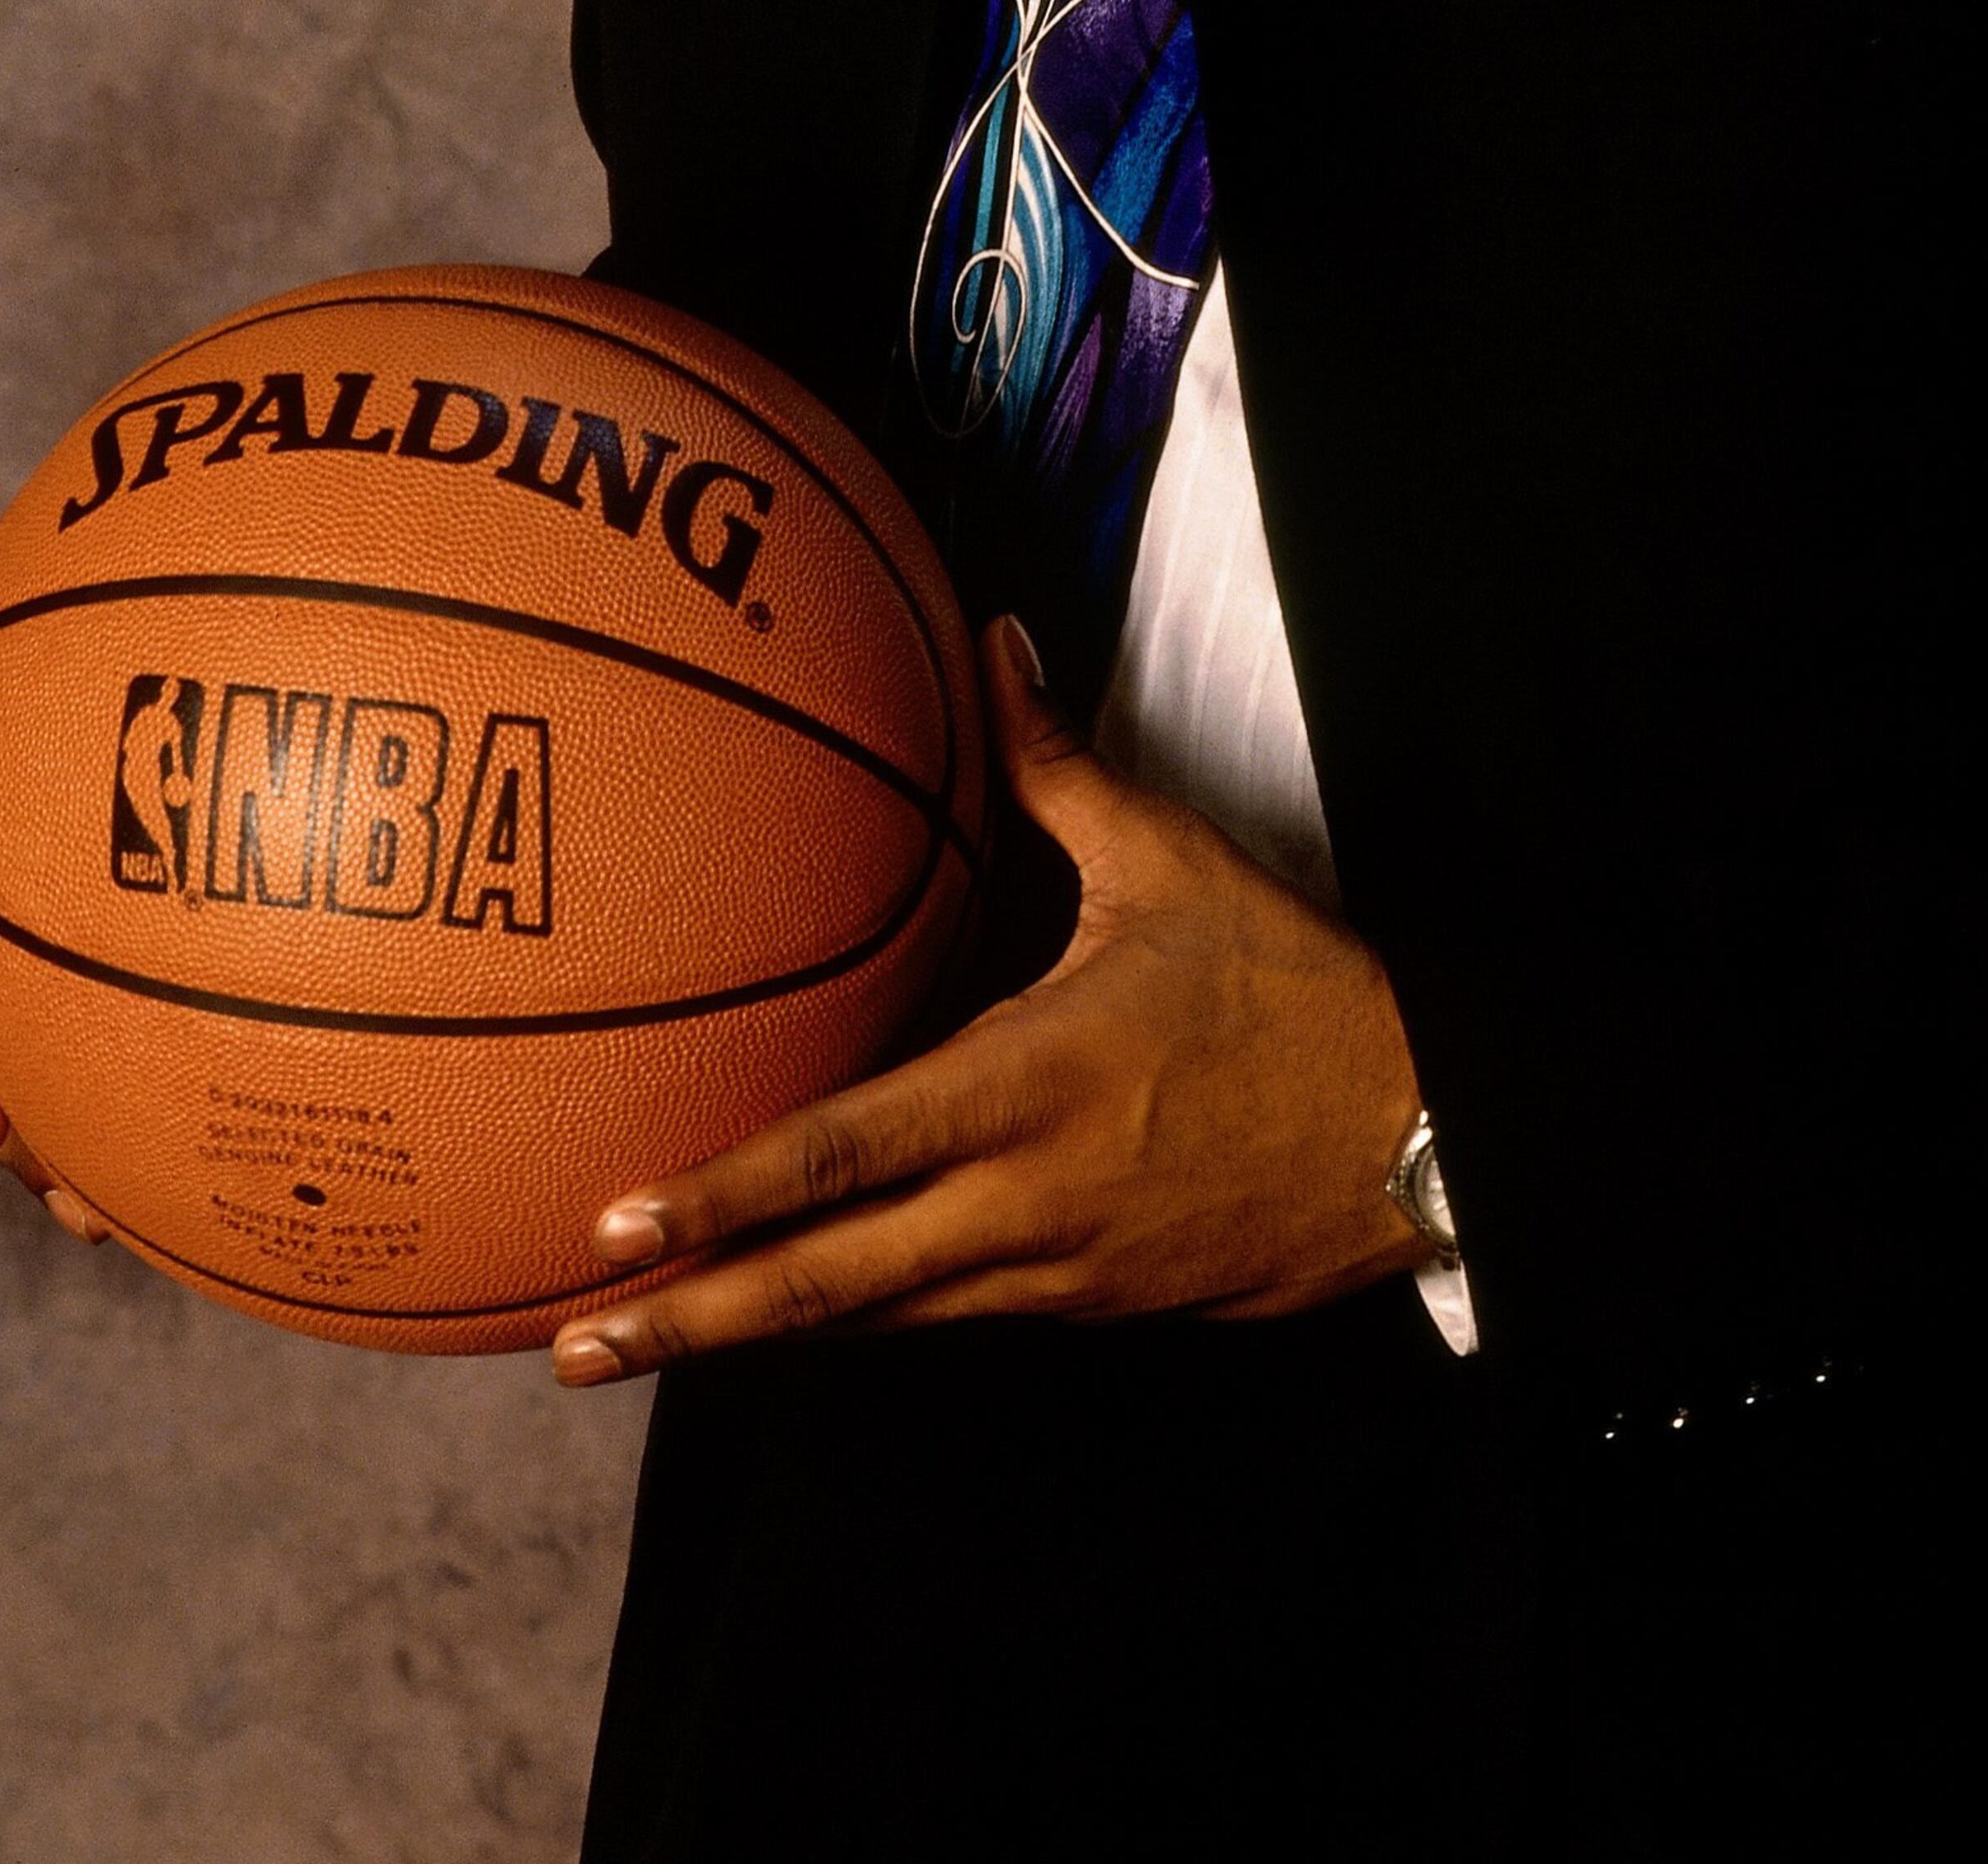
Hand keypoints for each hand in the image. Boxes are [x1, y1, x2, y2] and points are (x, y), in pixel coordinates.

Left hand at [552, 614, 1425, 1381]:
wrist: (1420, 1133)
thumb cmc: (1292, 990)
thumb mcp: (1170, 863)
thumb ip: (1056, 764)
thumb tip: (993, 640)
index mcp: (1033, 1083)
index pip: (849, 1156)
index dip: (728, 1197)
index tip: (618, 1217)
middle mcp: (1028, 1200)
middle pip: (830, 1285)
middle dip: (691, 1317)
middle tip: (567, 1341)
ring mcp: (1057, 1271)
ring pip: (876, 1319)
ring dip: (753, 1335)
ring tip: (632, 1348)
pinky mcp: (1090, 1306)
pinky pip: (947, 1317)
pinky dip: (855, 1321)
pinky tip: (788, 1315)